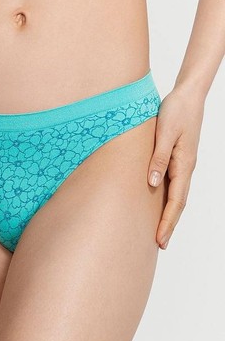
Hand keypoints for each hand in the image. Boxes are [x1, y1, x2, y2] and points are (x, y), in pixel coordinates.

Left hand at [147, 85, 204, 249]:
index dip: (167, 222)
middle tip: (159, 245)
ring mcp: (183, 164)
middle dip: (169, 225)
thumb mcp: (164, 133)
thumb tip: (152, 184)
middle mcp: (185, 168)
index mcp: (183, 165)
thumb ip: (158, 159)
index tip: (160, 240)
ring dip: (169, 215)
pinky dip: (168, 200)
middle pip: (178, 204)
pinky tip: (160, 205)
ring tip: (159, 232)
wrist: (188, 95)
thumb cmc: (176, 111)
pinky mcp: (178, 159)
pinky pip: (173, 186)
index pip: (175, 201)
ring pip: (176, 196)